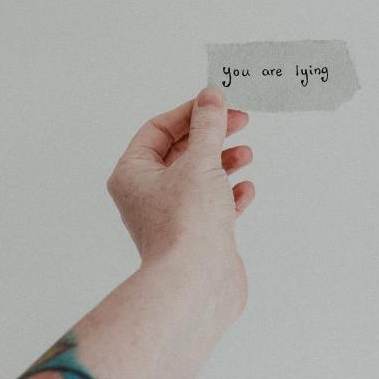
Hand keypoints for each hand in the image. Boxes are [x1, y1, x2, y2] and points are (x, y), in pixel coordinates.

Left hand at [107, 86, 254, 268]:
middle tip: (239, 121)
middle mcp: (146, 195)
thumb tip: (210, 96)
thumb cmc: (187, 224)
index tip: (217, 102)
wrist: (196, 283)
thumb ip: (208, 125)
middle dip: (211, 136)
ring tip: (246, 154)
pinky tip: (245, 189)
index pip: (158, 130)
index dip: (189, 112)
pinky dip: (229, 195)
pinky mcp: (195, 237)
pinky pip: (212, 206)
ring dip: (223, 163)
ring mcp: (172, 217)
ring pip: (198, 179)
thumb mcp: (200, 161)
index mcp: (133, 174)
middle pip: (180, 152)